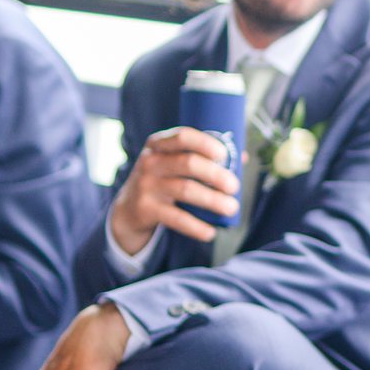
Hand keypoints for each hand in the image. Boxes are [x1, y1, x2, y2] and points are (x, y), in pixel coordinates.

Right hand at [108, 127, 239, 254]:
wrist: (128, 209)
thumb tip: (242, 157)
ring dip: (212, 200)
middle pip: (188, 163)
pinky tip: (210, 232)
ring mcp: (146, 186)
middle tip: (234, 187)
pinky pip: (176, 218)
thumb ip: (202, 158)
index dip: (205, 143)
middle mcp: (151, 162)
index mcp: (159, 145)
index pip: (183, 136)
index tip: (224, 154)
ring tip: (231, 208)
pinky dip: (196, 227)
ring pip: (185, 190)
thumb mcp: (172, 163)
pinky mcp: (146, 209)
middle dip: (216, 175)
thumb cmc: (161, 180)